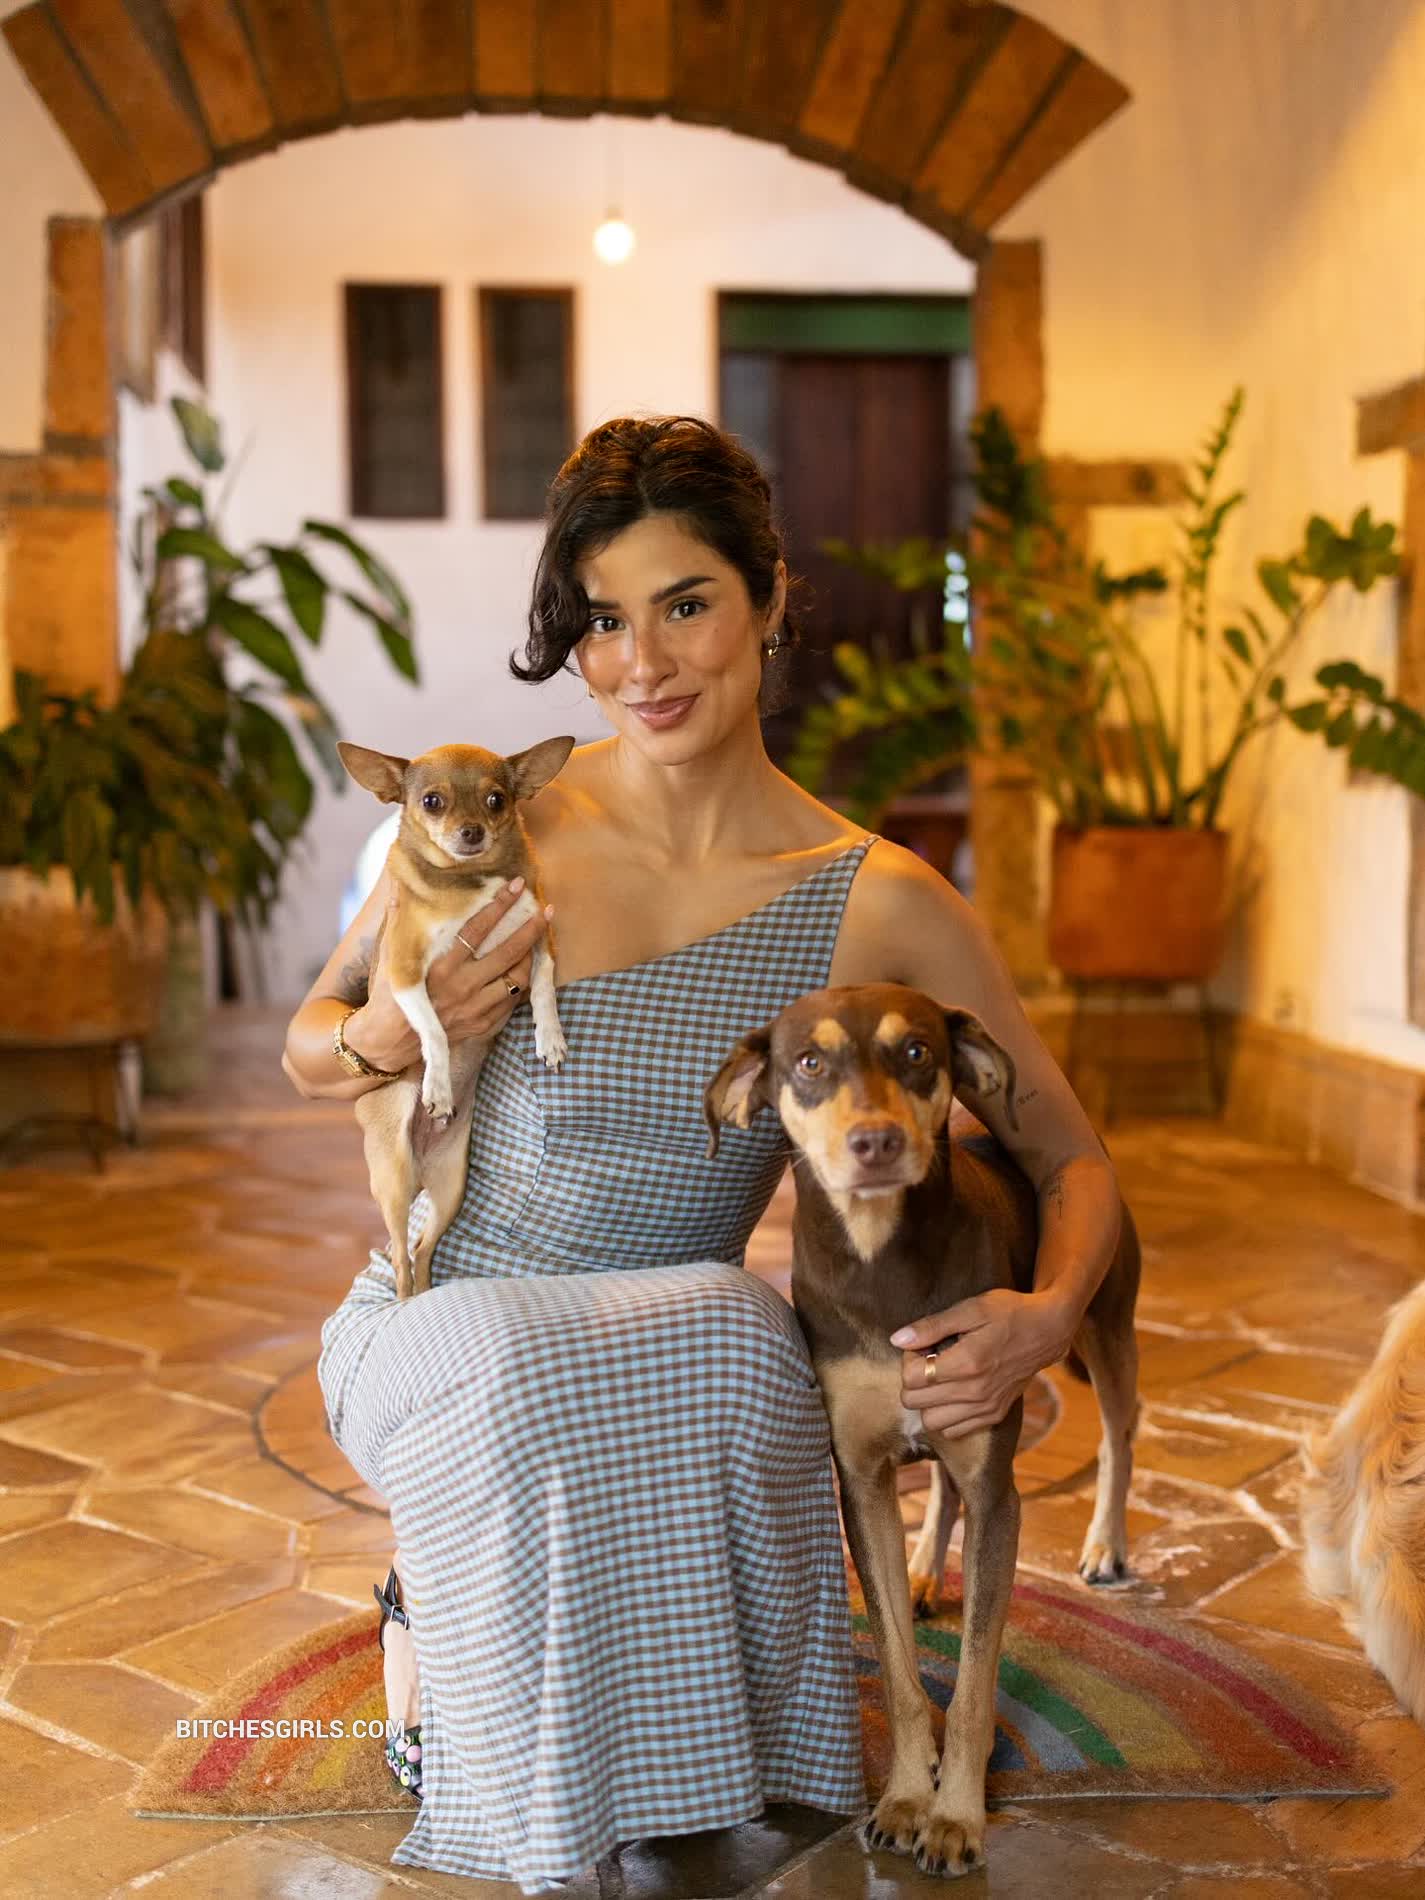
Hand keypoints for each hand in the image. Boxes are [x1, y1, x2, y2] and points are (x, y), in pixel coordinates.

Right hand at [347, 881, 550, 1070]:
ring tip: (538, 939)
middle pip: (507, 953)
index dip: (499, 905)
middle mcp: (462, 988)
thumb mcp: (390, 956)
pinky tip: (526, 967)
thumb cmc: (389, 994)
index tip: (516, 886)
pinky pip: (512, 1001)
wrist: (391, 1041)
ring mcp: (475, 1008)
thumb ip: (398, 922)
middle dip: (531, 929)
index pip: (477, 930)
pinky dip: (521, 982)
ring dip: (530, 956)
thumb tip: (400, 889)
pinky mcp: (482, 1024)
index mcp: (440, 967)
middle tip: (546, 911)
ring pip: (517, 979)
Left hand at [892, 1290, 1073, 1438]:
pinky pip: (954, 1431)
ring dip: (927, 1401)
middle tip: (928, 1360)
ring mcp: (985, 1407)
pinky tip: (953, 1392)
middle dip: (913, 1380)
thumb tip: (897, 1339)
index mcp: (966, 1363)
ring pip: (930, 1422)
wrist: (1047, 1330)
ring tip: (940, 1378)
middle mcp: (975, 1392)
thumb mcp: (970, 1308)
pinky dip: (945, 1415)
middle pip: (914, 1402)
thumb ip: (932, 1326)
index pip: (910, 1378)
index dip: (908, 1360)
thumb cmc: (1009, 1313)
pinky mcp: (994, 1414)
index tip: (922, 1346)